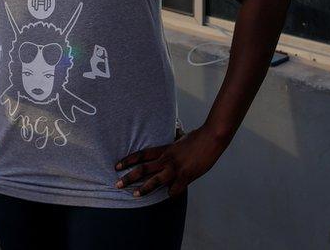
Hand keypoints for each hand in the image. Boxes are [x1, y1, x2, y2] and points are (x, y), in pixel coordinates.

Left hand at [113, 125, 227, 197]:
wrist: (212, 137)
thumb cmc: (198, 137)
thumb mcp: (181, 138)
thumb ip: (174, 140)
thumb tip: (174, 134)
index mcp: (165, 149)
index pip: (142, 154)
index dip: (129, 160)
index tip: (117, 166)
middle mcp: (167, 159)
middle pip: (144, 168)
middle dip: (129, 177)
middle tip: (117, 184)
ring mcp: (176, 168)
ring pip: (156, 180)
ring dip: (144, 188)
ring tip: (135, 194)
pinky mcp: (186, 175)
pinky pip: (175, 189)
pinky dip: (171, 193)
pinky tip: (170, 195)